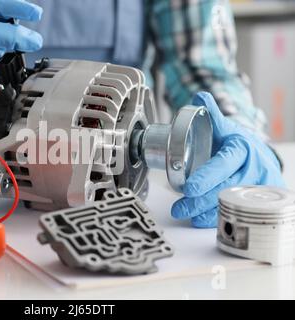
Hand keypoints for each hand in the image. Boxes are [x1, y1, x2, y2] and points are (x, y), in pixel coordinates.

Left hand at [171, 92, 284, 227]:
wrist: (261, 158)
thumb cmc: (238, 144)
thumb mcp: (227, 128)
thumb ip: (212, 115)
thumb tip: (199, 97)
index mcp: (242, 149)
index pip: (224, 164)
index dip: (207, 177)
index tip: (190, 188)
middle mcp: (252, 170)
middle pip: (225, 189)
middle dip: (200, 201)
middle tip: (179, 207)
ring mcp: (256, 189)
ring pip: (229, 204)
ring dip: (205, 212)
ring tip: (184, 214)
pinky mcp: (256, 204)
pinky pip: (236, 213)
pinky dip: (216, 219)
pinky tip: (199, 220)